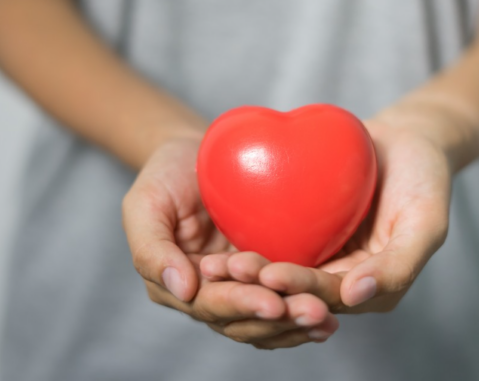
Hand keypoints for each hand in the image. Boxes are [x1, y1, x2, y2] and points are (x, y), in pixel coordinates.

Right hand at [121, 137, 339, 347]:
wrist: (196, 154)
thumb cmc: (165, 175)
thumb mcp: (145, 204)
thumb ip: (151, 249)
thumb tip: (183, 289)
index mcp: (179, 284)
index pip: (210, 305)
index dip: (241, 305)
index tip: (273, 302)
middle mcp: (210, 294)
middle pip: (244, 319)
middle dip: (279, 319)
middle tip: (315, 312)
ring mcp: (240, 286)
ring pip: (267, 319)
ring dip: (296, 323)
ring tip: (327, 319)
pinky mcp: (266, 272)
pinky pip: (285, 298)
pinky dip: (304, 312)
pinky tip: (332, 313)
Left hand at [201, 117, 450, 313]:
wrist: (407, 141)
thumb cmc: (424, 179)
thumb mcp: (426, 222)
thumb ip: (400, 264)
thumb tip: (355, 298)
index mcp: (369, 288)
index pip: (327, 296)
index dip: (298, 288)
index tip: (270, 275)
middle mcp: (340, 278)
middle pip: (295, 289)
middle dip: (261, 285)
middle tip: (228, 269)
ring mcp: (320, 255)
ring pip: (277, 270)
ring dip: (247, 272)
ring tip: (216, 263)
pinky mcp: (304, 232)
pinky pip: (273, 241)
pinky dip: (249, 243)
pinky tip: (222, 237)